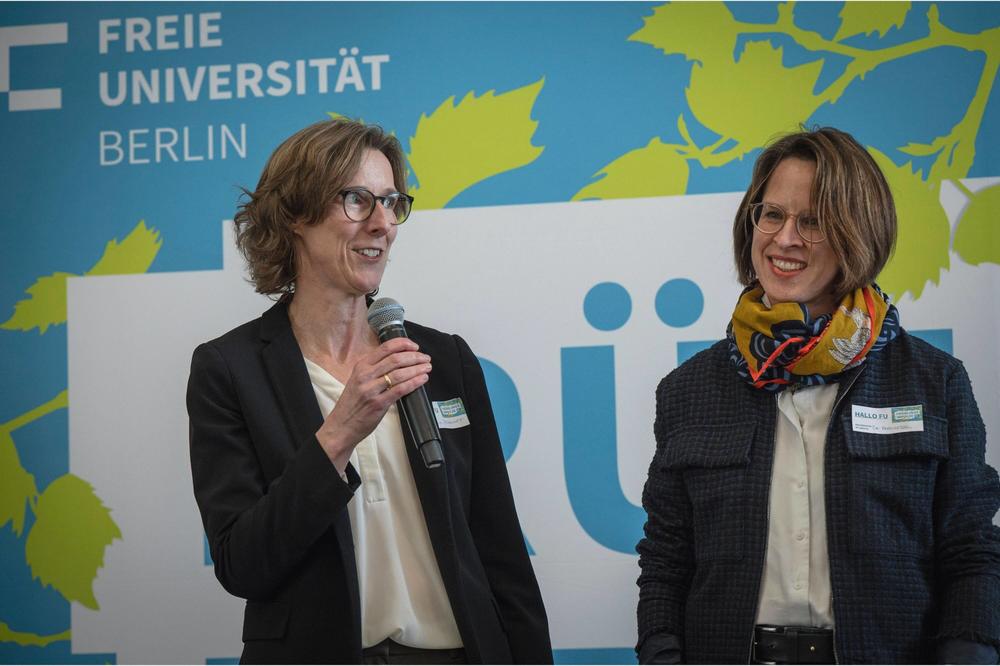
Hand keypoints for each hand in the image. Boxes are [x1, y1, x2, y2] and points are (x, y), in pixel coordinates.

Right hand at [315, 337, 431, 472]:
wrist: (341, 426)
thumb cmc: (352, 404)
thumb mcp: (358, 380)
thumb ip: (374, 370)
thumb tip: (398, 361)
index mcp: (361, 366)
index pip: (385, 348)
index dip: (403, 344)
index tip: (415, 346)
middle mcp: (365, 375)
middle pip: (395, 359)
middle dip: (414, 357)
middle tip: (425, 358)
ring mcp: (371, 389)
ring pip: (399, 373)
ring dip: (417, 369)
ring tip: (427, 367)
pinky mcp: (378, 404)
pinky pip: (400, 390)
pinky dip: (414, 383)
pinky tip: (422, 379)